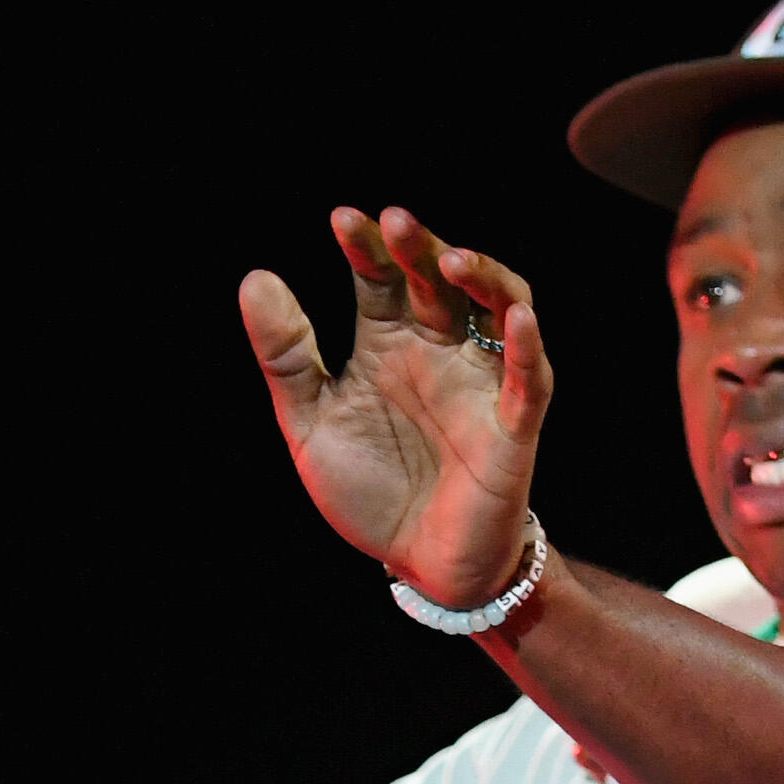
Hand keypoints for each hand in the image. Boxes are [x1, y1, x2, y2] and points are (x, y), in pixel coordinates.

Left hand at [236, 206, 554, 616]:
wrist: (418, 564)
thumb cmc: (372, 488)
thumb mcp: (311, 423)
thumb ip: (287, 357)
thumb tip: (255, 278)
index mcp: (388, 341)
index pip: (379, 278)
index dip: (365, 246)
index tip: (341, 219)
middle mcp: (439, 348)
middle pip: (438, 279)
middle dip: (419, 247)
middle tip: (394, 222)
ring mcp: (481, 381)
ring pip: (498, 306)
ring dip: (482, 276)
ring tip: (450, 258)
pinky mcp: (513, 425)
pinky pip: (528, 378)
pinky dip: (525, 346)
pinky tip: (516, 316)